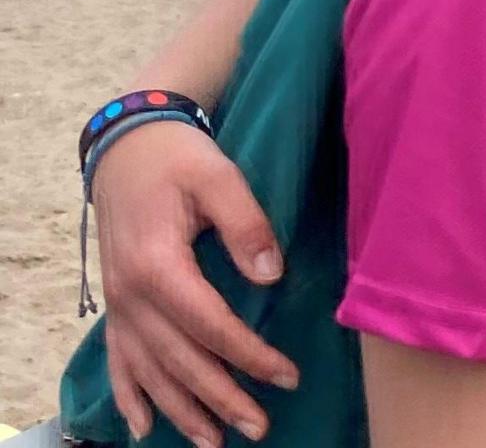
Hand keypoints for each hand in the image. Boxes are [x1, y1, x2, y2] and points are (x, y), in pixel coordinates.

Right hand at [92, 119, 298, 444]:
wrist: (127, 149)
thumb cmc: (179, 160)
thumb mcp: (218, 177)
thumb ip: (246, 224)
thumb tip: (269, 275)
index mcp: (158, 266)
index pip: (209, 325)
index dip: (248, 355)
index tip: (286, 376)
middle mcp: (131, 296)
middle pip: (179, 359)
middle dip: (221, 397)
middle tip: (260, 426)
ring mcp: (118, 305)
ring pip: (149, 370)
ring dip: (181, 409)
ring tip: (214, 442)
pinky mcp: (116, 305)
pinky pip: (118, 360)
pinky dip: (129, 396)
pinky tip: (142, 428)